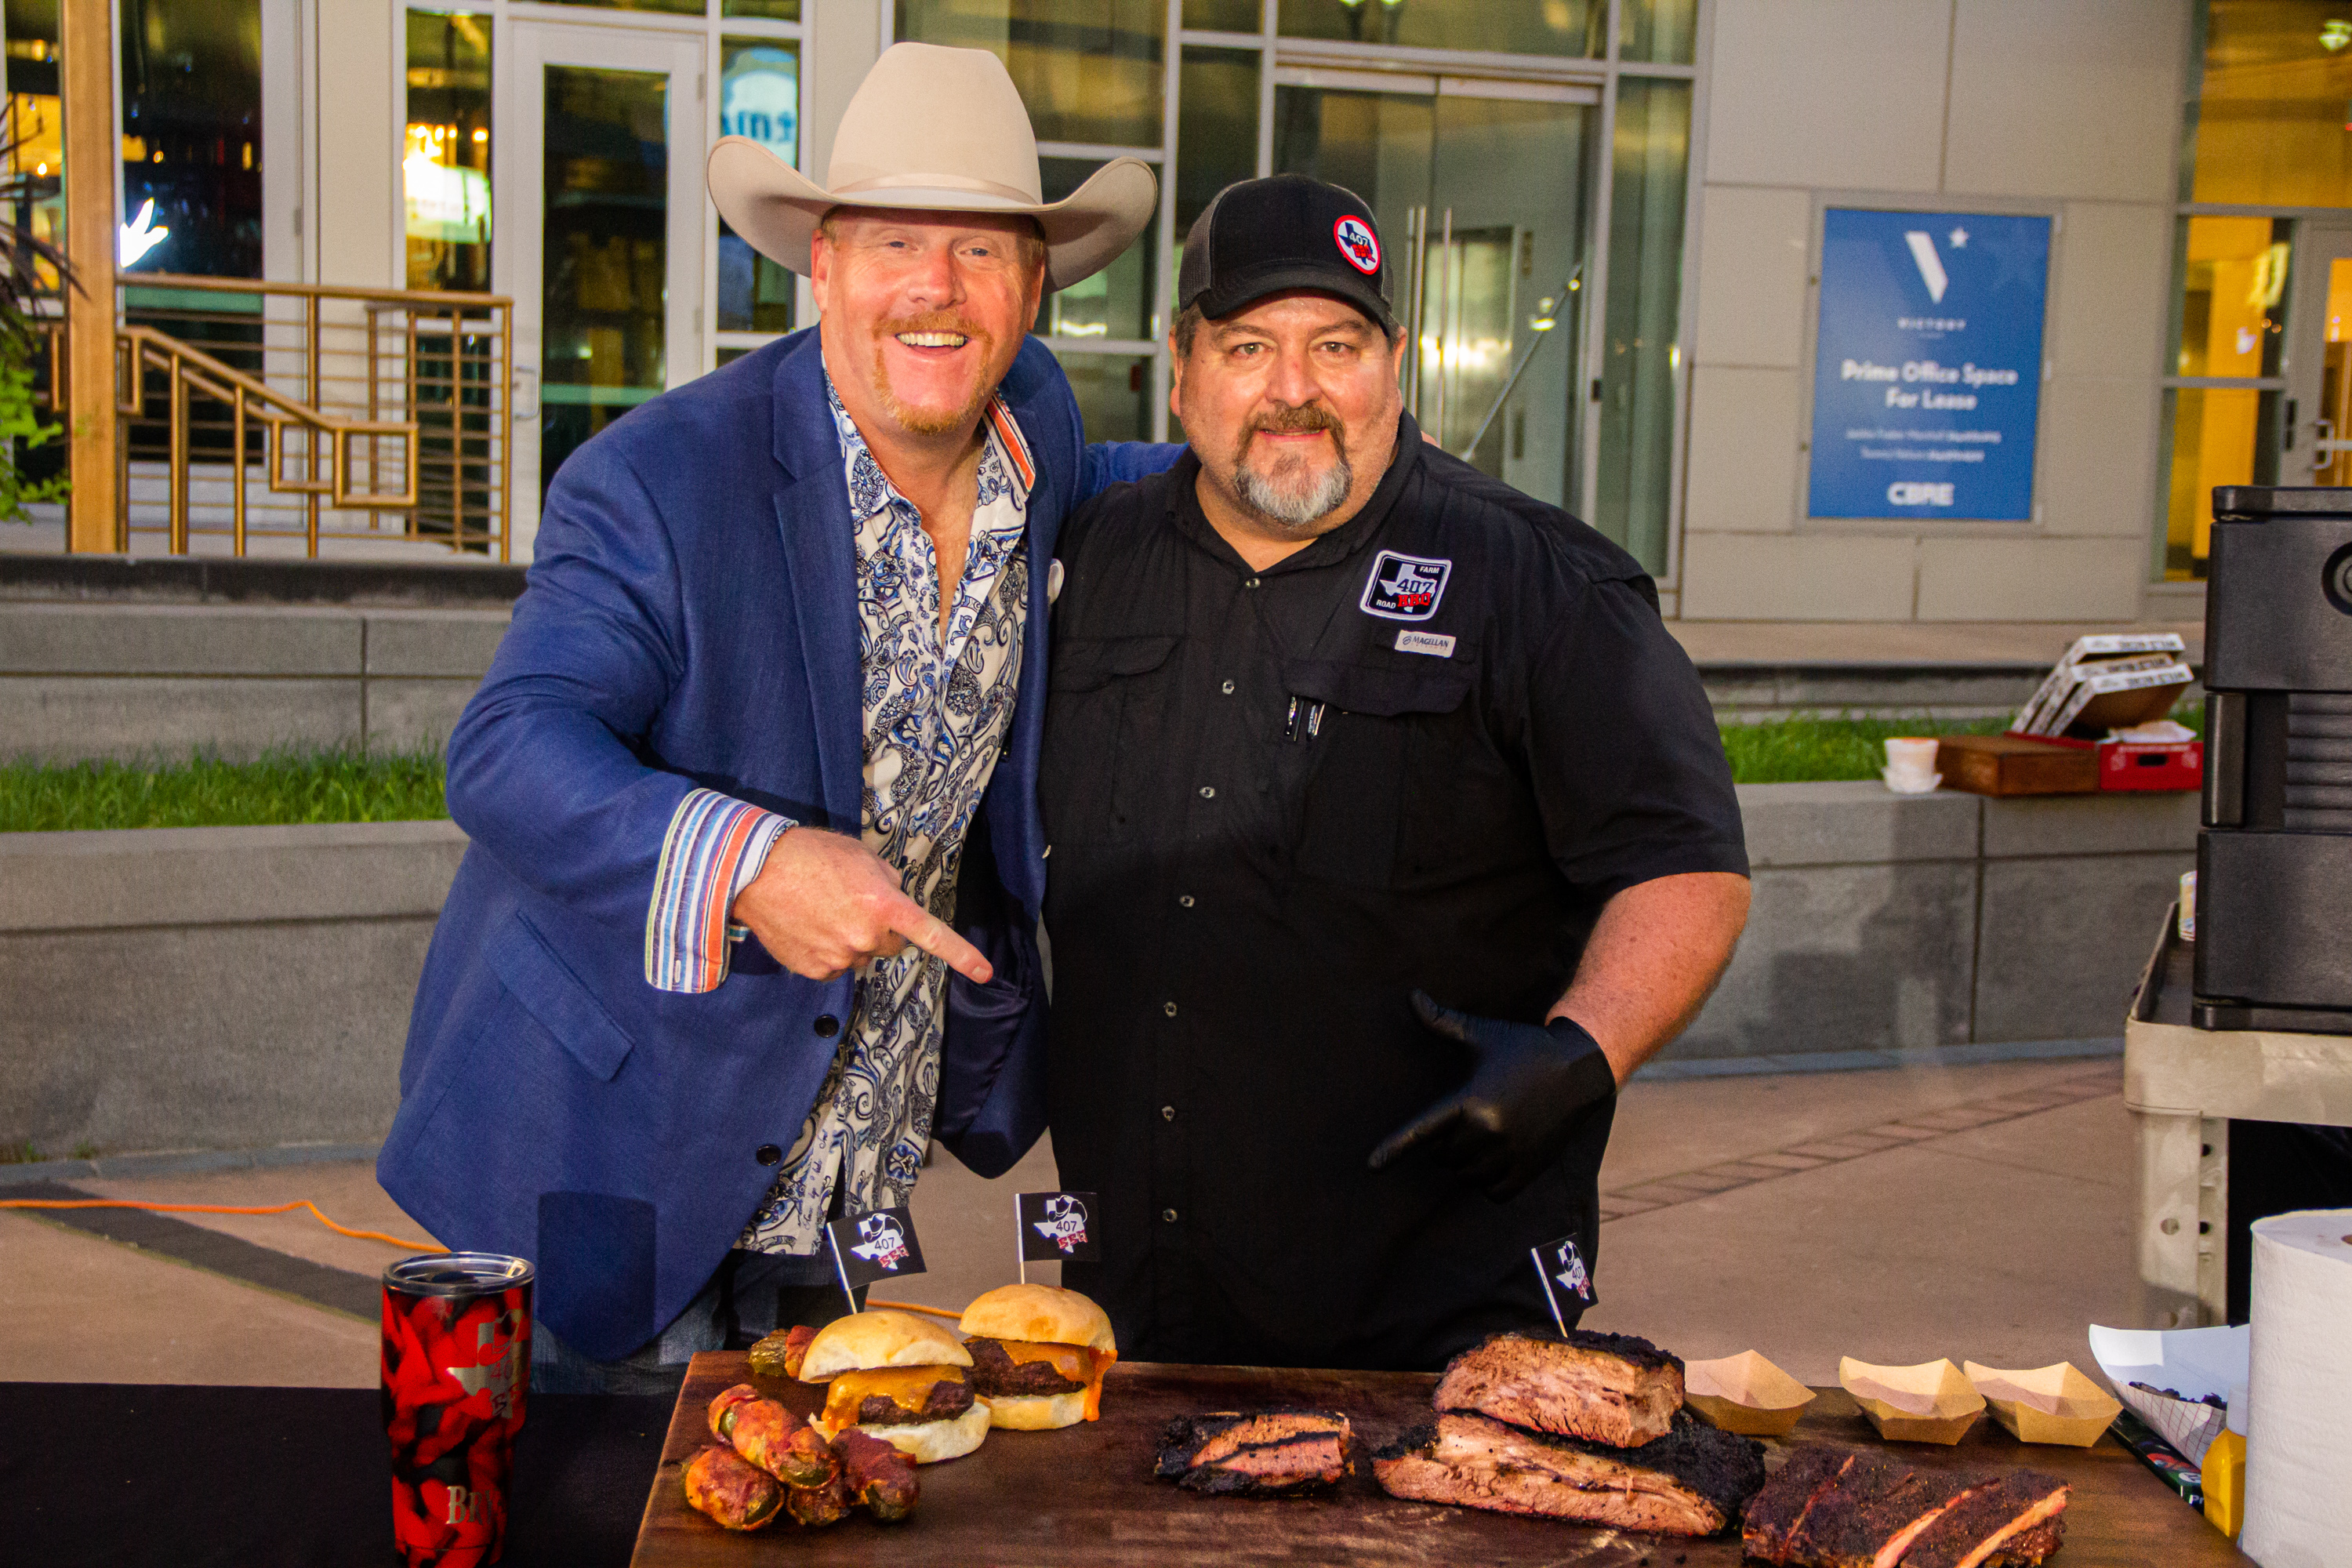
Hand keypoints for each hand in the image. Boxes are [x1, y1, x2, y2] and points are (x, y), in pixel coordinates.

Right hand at [730, 827, 992, 984]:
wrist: (755, 872)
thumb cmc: (809, 855)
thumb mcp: (860, 856)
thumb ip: (887, 879)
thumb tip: (894, 895)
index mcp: (883, 904)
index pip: (930, 934)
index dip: (961, 955)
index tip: (985, 973)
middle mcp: (866, 937)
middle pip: (890, 945)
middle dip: (881, 930)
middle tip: (852, 905)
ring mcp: (840, 957)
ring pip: (860, 956)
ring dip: (851, 940)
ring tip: (822, 911)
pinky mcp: (815, 971)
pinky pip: (834, 966)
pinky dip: (827, 951)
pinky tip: (808, 926)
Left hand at [1367, 990, 1617, 1200]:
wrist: (1580, 1069)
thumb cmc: (1525, 1048)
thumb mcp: (1483, 1035)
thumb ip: (1443, 1022)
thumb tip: (1411, 997)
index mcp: (1471, 1100)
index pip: (1422, 1130)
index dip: (1393, 1149)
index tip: (1370, 1167)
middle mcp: (1489, 1131)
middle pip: (1444, 1156)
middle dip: (1447, 1143)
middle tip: (1468, 1120)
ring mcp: (1511, 1153)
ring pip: (1467, 1176)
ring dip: (1468, 1164)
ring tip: (1486, 1136)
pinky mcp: (1530, 1169)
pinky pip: (1494, 1193)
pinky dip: (1491, 1183)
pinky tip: (1499, 1158)